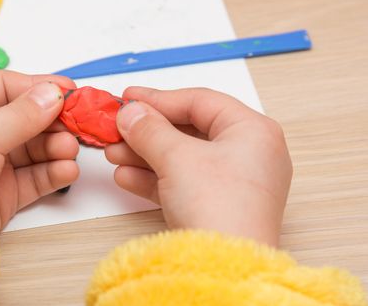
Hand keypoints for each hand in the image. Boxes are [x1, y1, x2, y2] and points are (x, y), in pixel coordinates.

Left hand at [0, 71, 79, 232]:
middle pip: (26, 118)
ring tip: (70, 151)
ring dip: (56, 148)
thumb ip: (23, 115)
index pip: (6, 87)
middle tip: (76, 125)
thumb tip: (55, 93)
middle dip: (52, 122)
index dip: (38, 87)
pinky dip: (53, 172)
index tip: (69, 91)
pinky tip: (67, 171)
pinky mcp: (5, 190)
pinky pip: (35, 176)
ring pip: (34, 148)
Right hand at [105, 87, 291, 245]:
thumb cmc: (220, 208)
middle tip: (119, 127)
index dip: (159, 98)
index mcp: (253, 132)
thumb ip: (150, 129)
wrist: (226, 271)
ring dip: (145, 154)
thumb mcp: (178, 158)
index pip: (200, 102)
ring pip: (182, 158)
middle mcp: (249, 155)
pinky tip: (126, 177)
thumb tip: (131, 113)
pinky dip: (154, 178)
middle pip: (189, 130)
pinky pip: (183, 182)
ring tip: (114, 152)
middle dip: (147, 131)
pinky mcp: (219, 206)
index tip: (129, 97)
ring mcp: (234, 183)